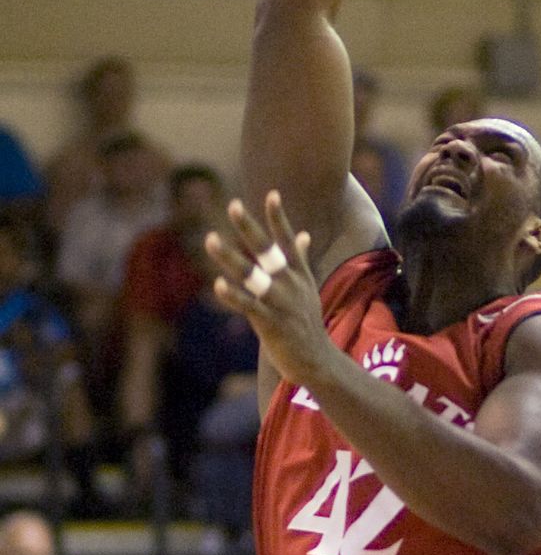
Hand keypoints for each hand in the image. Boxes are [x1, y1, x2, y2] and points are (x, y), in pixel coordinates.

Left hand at [205, 192, 327, 390]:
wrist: (316, 360)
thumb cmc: (307, 322)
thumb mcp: (308, 287)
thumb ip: (301, 259)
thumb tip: (305, 234)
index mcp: (298, 274)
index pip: (287, 239)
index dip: (278, 218)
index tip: (271, 194)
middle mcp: (290, 283)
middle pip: (266, 249)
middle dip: (249, 226)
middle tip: (233, 205)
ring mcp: (280, 302)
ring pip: (251, 274)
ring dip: (229, 257)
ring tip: (210, 239)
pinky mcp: (270, 323)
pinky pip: (248, 305)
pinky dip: (233, 295)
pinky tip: (218, 285)